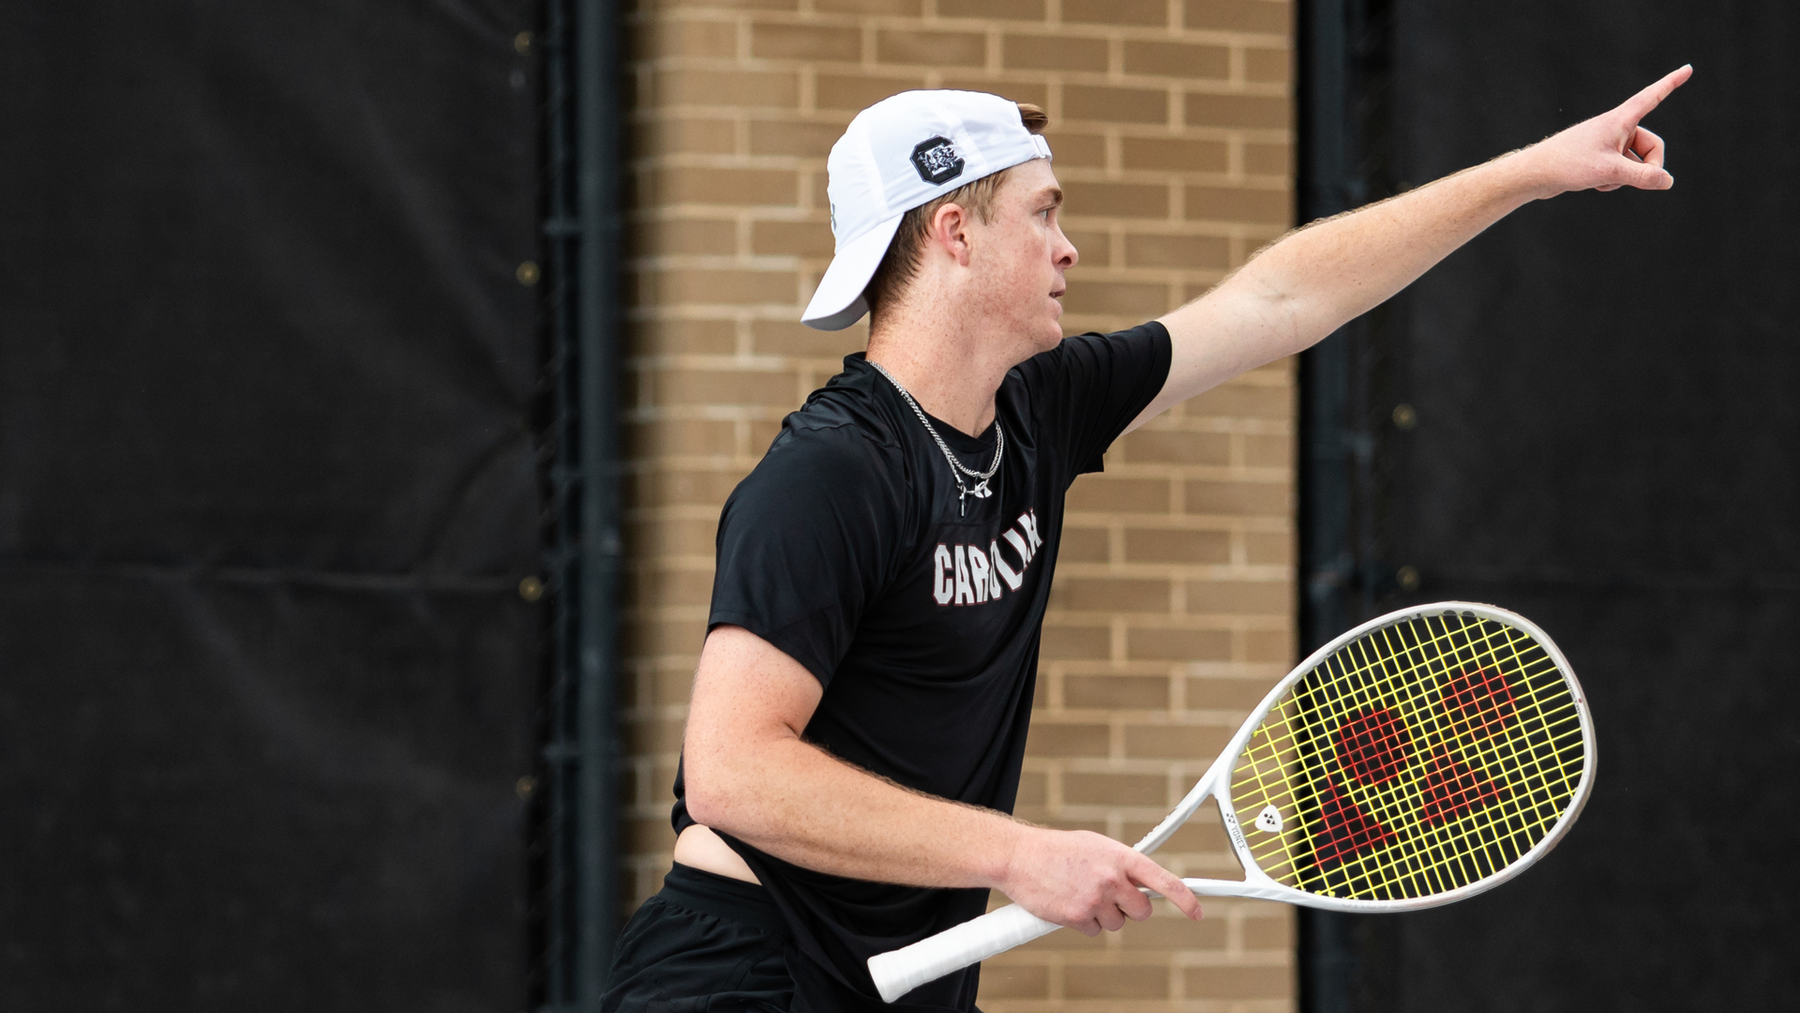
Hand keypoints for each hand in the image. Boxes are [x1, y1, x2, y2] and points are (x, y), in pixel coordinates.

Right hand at [997, 826, 1201, 934]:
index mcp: (1120, 856)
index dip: (1186, 899)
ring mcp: (1096, 899)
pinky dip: (1083, 923)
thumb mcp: (1095, 846)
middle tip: (1112, 898)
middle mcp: (1112, 878)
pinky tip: (1068, 904)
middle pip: (1142, 911)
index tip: (1198, 912)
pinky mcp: (1078, 917)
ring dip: (1104, 915)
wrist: (1019, 857)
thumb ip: (1120, 864)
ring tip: (1080, 894)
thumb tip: (1141, 883)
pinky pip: (1094, 931)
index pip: (1163, 881)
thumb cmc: (1057, 850)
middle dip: (1131, 909)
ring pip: (1117, 924)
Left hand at [1526, 65, 1691, 196]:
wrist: (1534, 175)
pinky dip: (1613, 181)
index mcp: (1619, 120)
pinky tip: (1594, 184)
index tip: (1688, 68)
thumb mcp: (1609, 172)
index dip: (1671, 83)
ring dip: (1626, 177)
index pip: (1652, 97)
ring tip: (1602, 180)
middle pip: (1652, 146)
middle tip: (1638, 181)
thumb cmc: (1567, 165)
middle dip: (1648, 167)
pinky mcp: (1599, 158)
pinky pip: (1621, 171)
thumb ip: (1642, 177)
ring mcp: (1608, 144)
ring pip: (1636, 162)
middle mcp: (1616, 128)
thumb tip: (1667, 181)